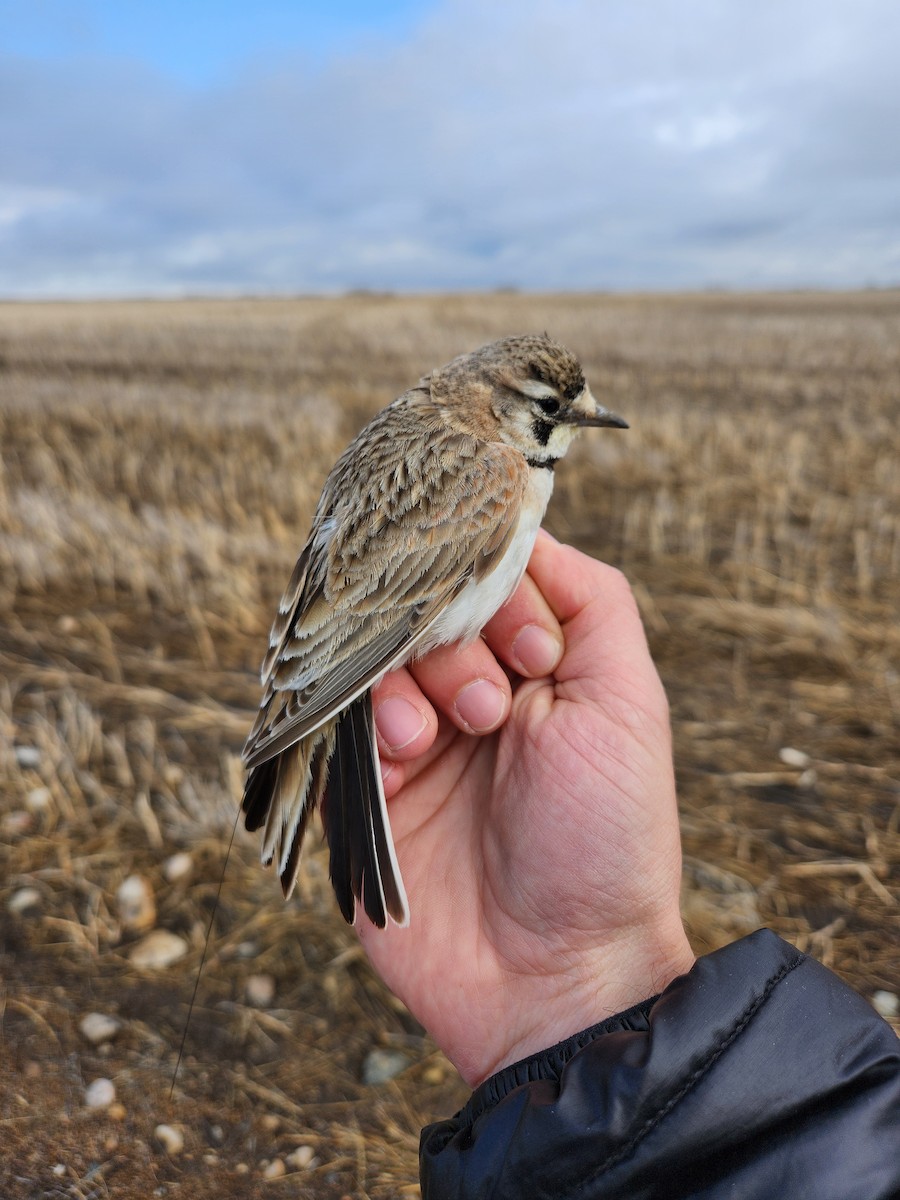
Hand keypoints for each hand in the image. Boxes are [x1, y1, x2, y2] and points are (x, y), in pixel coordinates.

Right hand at [362, 532, 693, 1085]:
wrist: (558, 976)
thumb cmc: (609, 838)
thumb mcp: (631, 703)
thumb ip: (593, 600)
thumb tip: (528, 528)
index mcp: (532, 668)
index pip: (486, 580)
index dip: (495, 594)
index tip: (531, 655)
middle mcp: (469, 696)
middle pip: (425, 614)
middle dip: (450, 645)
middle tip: (487, 709)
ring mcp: (414, 744)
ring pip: (376, 661)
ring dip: (404, 685)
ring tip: (435, 738)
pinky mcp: (365, 793)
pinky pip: (337, 726)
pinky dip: (365, 729)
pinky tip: (401, 760)